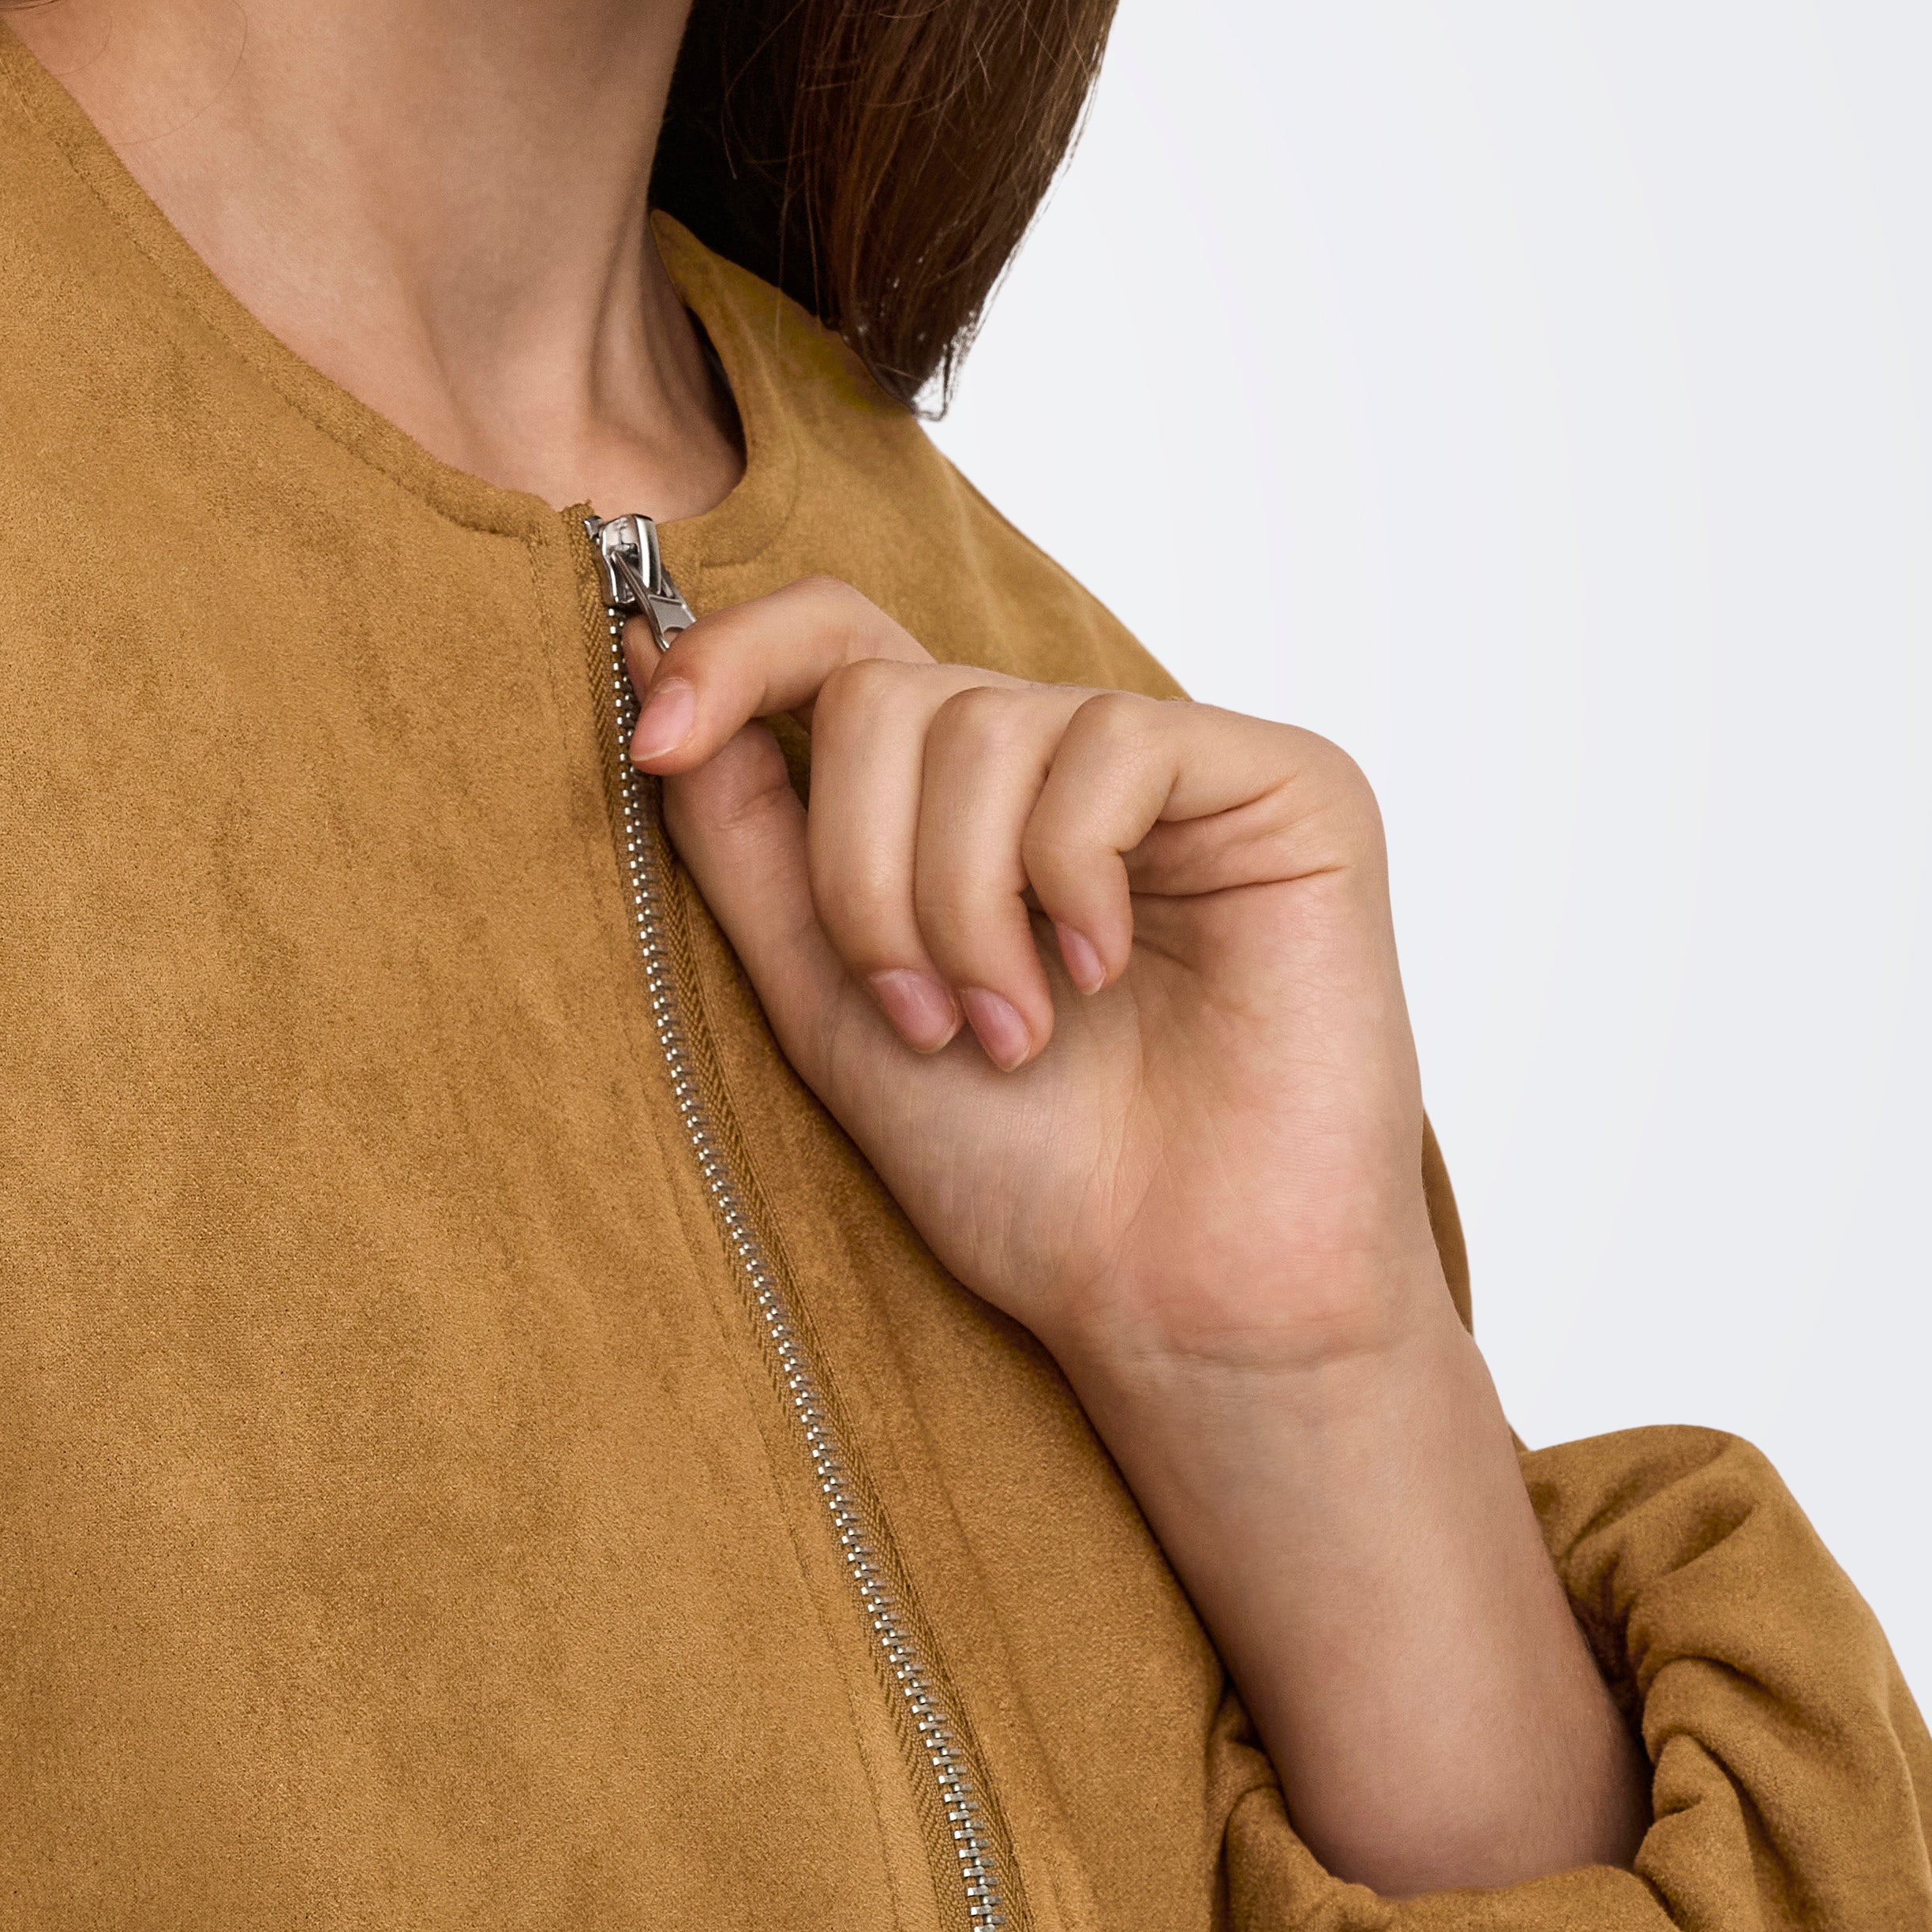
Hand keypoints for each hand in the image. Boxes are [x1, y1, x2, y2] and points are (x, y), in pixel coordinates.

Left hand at [630, 585, 1646, 1891]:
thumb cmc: (1018, 1170)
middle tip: (920, 1018)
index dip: (734, 654)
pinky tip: (1102, 973)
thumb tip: (646, 657)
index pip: (837, 639)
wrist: (1169, 1292)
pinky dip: (1069, 880)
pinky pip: (1110, 748)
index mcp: (957, 800)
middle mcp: (1063, 758)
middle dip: (861, 875)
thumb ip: (744, 833)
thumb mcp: (824, 992)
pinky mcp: (1285, 782)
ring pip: (981, 725)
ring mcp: (1177, 764)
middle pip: (884, 695)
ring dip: (959, 906)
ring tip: (1010, 1031)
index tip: (658, 736)